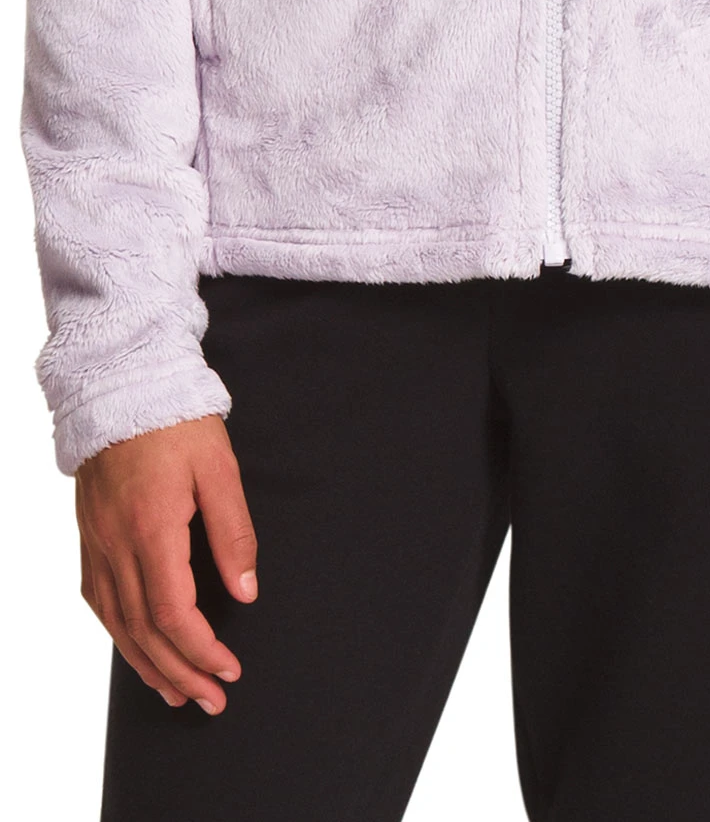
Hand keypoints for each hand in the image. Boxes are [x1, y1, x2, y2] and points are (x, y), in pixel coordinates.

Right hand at [76, 412, 258, 711]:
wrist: (121, 384)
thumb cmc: (176, 421)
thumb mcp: (219, 468)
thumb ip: (233, 533)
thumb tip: (245, 593)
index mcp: (151, 527)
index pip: (172, 613)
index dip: (201, 651)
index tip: (229, 670)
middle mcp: (116, 543)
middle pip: (143, 630)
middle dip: (179, 674)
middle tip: (211, 700)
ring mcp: (96, 542)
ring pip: (116, 623)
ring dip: (147, 665)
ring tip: (177, 693)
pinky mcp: (89, 536)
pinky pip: (98, 600)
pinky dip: (119, 634)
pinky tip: (136, 648)